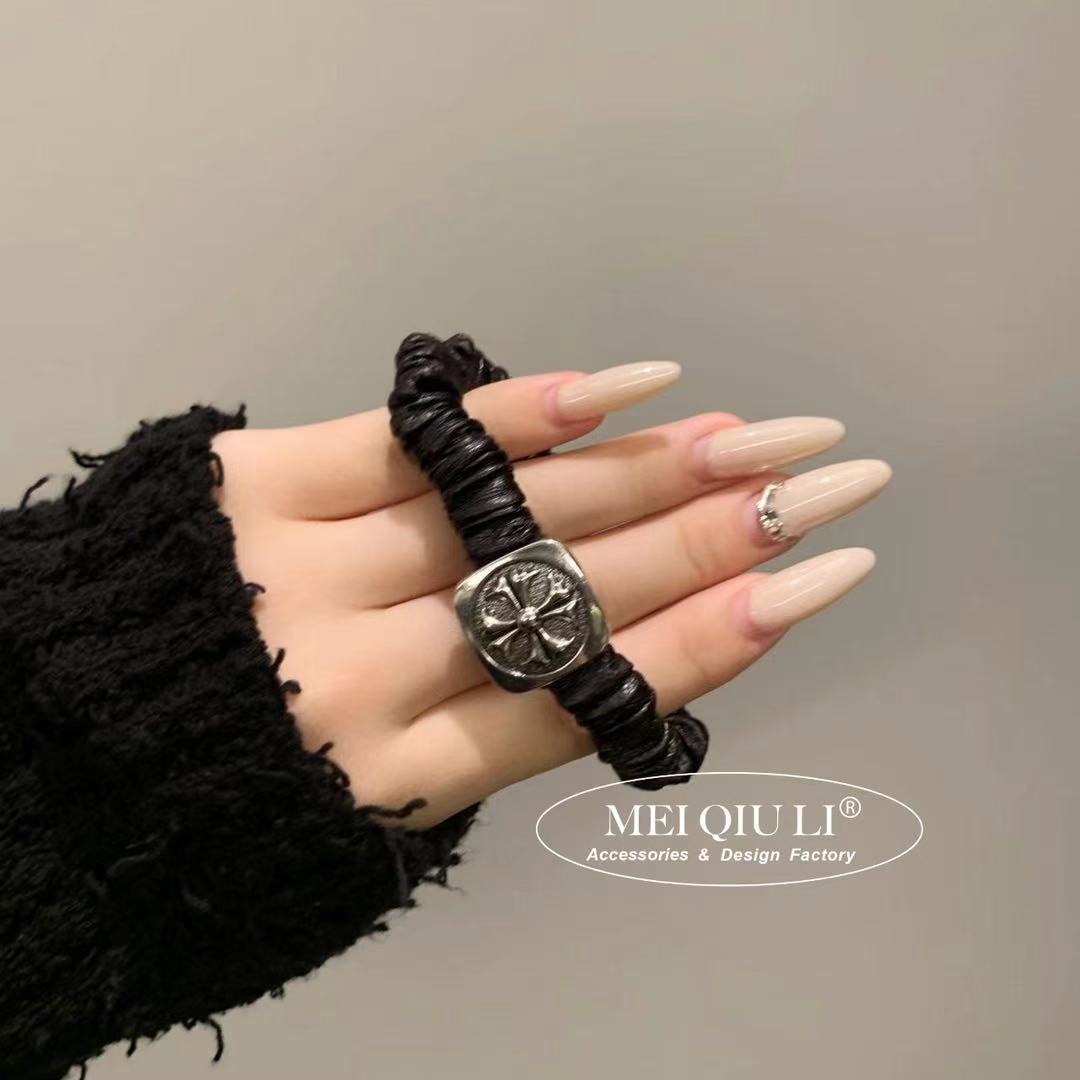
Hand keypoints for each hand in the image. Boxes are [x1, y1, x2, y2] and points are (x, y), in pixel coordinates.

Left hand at [211, 362, 889, 827]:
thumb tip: (606, 649)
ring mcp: (310, 575)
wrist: (60, 741)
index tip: (820, 581)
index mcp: (394, 785)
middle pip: (580, 595)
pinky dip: (528, 414)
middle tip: (839, 482)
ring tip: (764, 439)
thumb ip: (474, 739)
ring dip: (656, 472)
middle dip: (727, 536)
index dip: (716, 638)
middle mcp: (361, 683)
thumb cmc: (219, 789)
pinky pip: (419, 441)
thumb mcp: (358, 810)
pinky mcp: (259, 485)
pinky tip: (633, 385)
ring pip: (520, 517)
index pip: (591, 699)